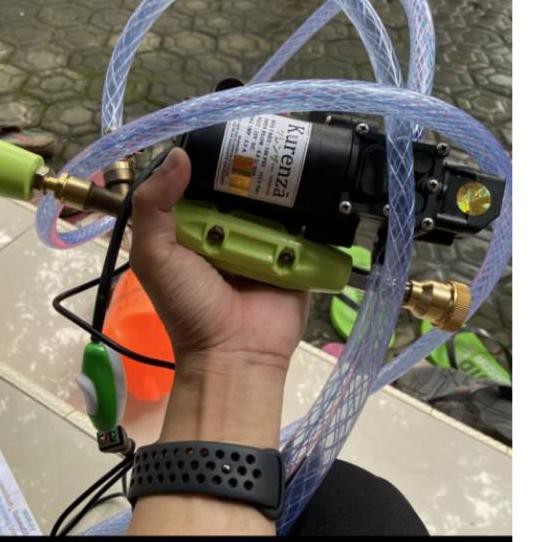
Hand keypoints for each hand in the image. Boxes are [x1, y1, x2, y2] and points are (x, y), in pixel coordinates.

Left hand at [128, 147, 308, 534]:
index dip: (215, 156)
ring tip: (301, 150)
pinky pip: (305, 226)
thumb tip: (179, 155)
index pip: (206, 180)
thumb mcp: (155, 255)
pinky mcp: (296, 254)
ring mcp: (267, 240)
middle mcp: (232, 227)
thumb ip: (153, 206)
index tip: (230, 126)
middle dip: (257, 165)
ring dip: (288, 182)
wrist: (235, 353)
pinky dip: (313, 209)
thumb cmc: (188, 305)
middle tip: (275, 131)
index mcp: (196, 224)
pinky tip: (322, 184)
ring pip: (278, 202)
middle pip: (246, 186)